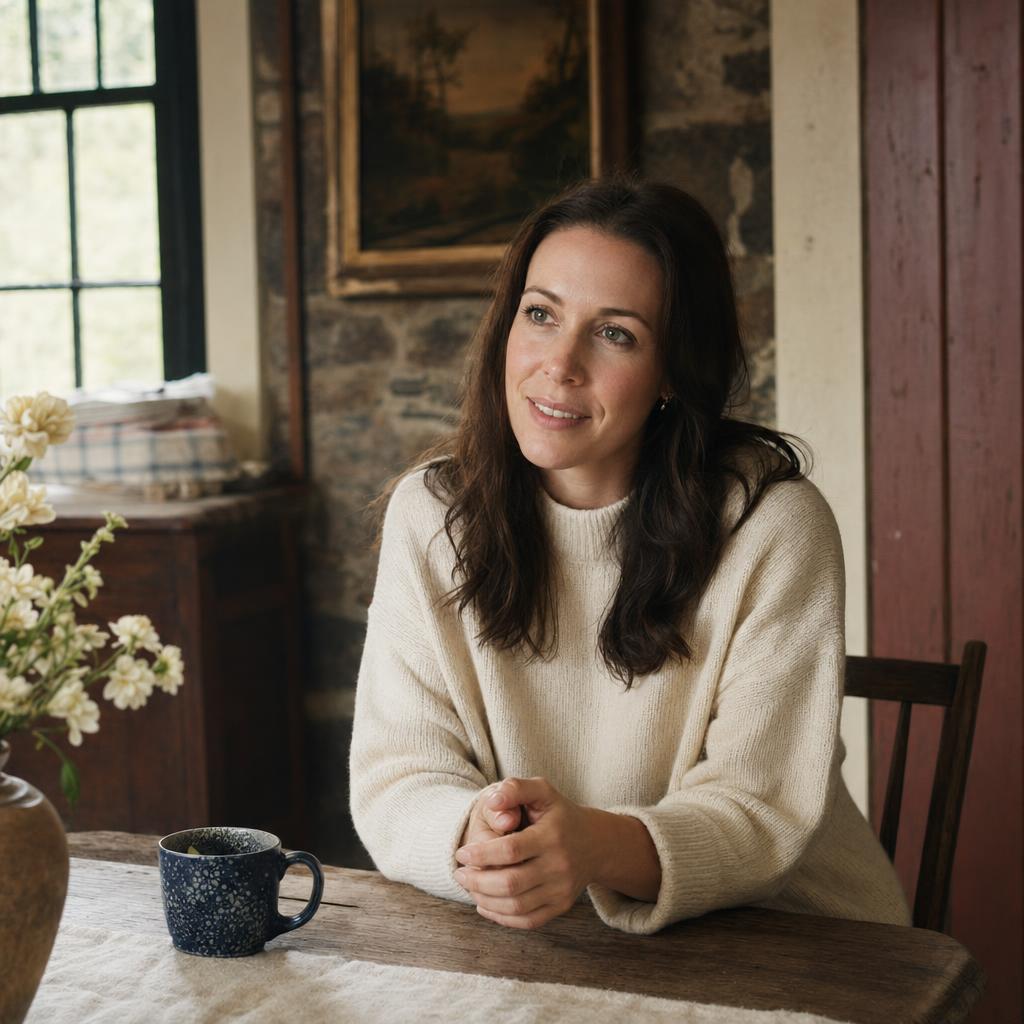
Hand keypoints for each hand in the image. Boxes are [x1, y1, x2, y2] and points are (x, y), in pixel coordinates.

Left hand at [453, 776, 597, 929]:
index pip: (510, 850)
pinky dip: (501, 917)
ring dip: (485, 900)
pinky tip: (485, 904)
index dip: (481, 854)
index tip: (462, 853)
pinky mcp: (561, 906)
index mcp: (552, 836)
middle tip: (459, 873)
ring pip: (516, 906)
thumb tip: (491, 801)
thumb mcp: (542, 791)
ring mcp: (561, 890)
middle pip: (510, 883)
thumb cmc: (560, 814)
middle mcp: (559, 866)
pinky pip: (527, 921)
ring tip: (469, 886)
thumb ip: (515, 788)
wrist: (595, 843)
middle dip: (477, 881)